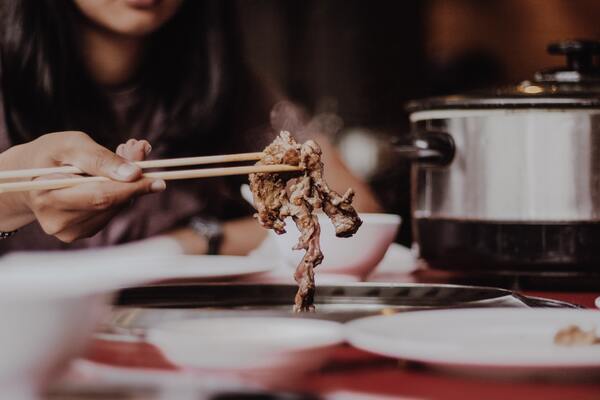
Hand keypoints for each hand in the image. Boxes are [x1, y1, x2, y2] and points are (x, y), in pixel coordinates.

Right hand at [0, 132, 164, 241]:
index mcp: (48, 197)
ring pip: (114, 209)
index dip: (132, 187)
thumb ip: (102, 158)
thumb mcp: (71, 145)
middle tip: (140, 152)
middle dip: (133, 180)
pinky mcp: (80, 233)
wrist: (27, 175)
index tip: (158, 178)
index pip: (100, 196)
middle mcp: (57, 221)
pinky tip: (112, 178)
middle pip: (110, 204)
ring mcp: (69, 231)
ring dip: (127, 185)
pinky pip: (110, 213)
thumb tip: (134, 173)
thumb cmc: (49, 155)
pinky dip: (119, 194)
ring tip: (123, 159)